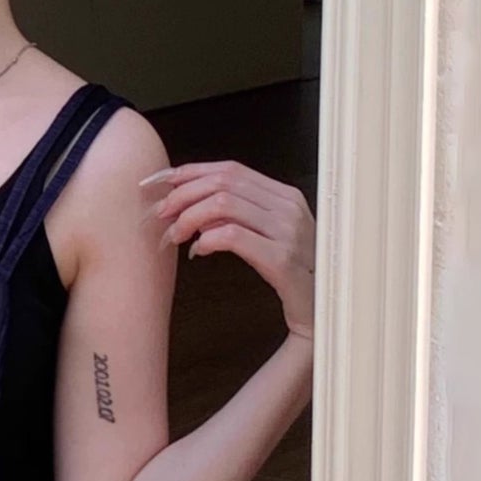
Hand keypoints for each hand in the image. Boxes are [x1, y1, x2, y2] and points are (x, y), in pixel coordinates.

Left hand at [141, 160, 316, 340]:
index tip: (163, 183)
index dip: (192, 173)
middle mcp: (289, 207)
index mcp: (285, 195)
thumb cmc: (289, 272)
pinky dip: (206, 240)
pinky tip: (197, 251)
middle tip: (161, 214)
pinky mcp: (281, 258)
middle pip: (223, 182)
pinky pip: (232, 236)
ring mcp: (288, 231)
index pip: (232, 169)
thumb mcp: (267, 234)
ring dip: (189, 218)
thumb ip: (237, 215)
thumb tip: (192, 203)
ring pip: (223, 204)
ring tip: (175, 236)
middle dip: (183, 195)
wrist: (319, 310)